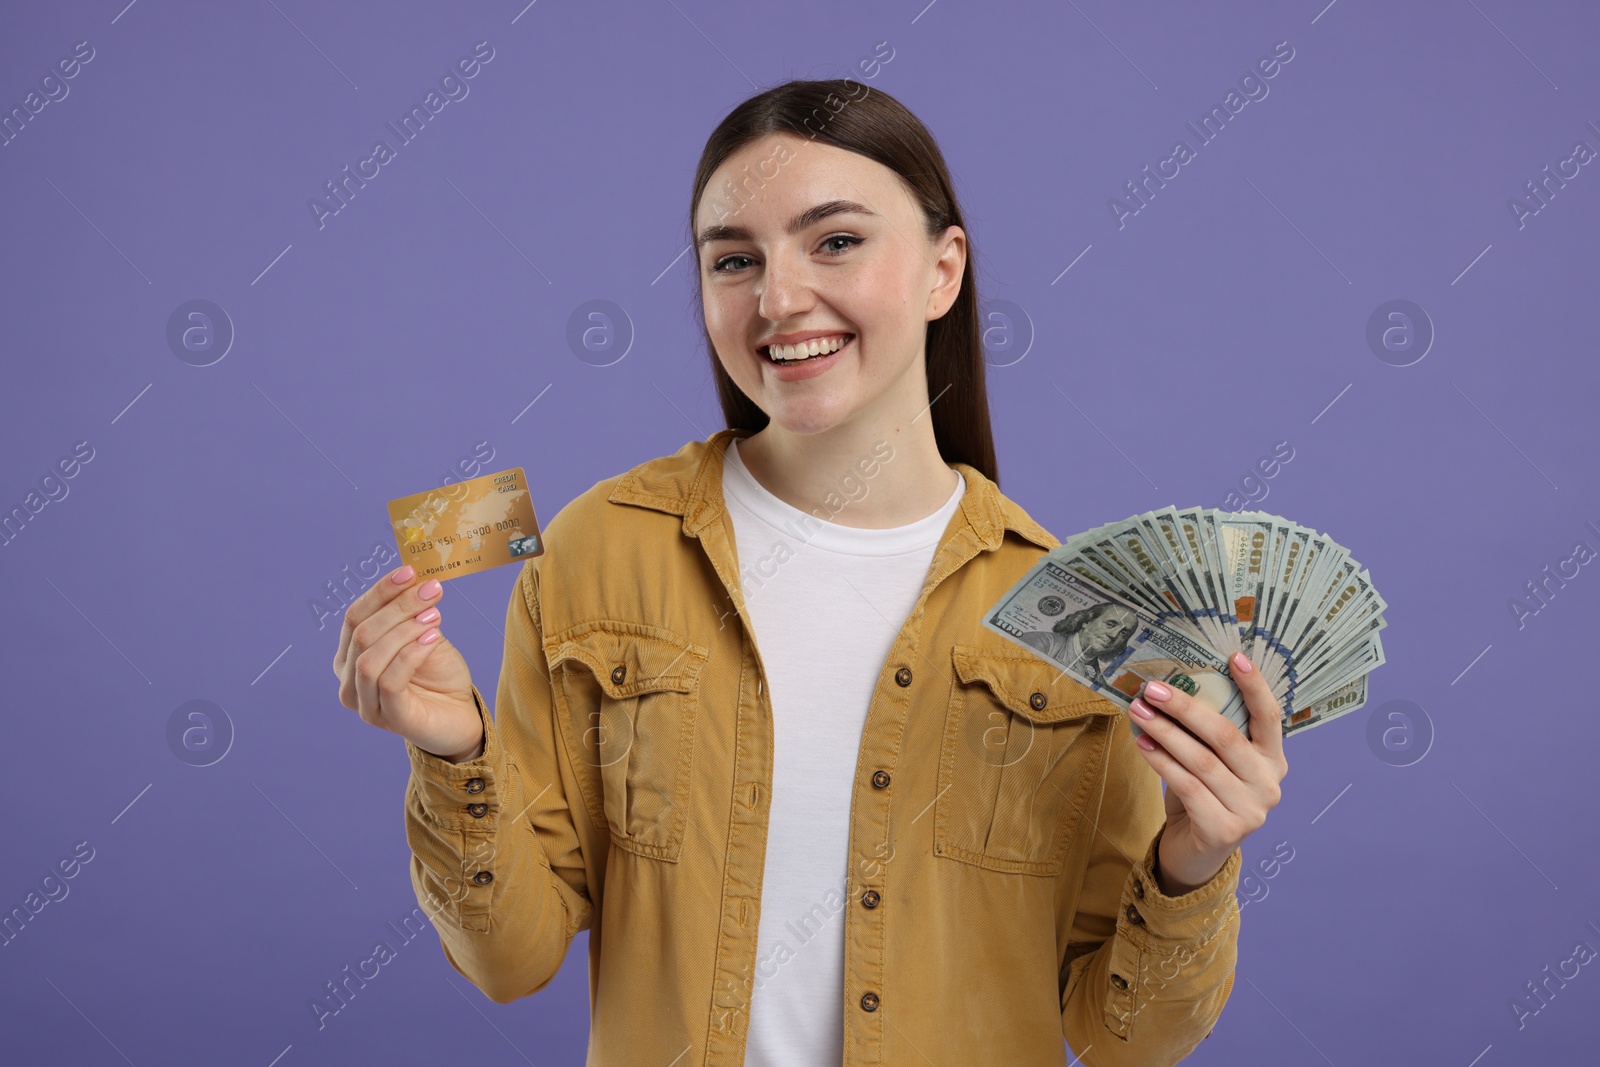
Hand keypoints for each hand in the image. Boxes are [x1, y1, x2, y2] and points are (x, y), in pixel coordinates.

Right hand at [333, 564, 482, 761]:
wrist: (461, 714)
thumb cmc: (438, 675)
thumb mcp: (421, 635)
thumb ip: (410, 614)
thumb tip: (414, 578)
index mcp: (349, 657)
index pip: (354, 616)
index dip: (380, 591)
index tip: (409, 571)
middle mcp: (348, 681)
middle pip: (361, 633)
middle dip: (397, 607)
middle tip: (431, 591)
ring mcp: (365, 703)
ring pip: (370, 657)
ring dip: (404, 630)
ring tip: (434, 616)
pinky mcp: (389, 718)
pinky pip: (389, 681)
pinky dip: (410, 654)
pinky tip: (432, 639)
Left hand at [1127, 651, 1287, 894]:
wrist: (1195, 853)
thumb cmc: (1201, 796)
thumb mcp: (1211, 761)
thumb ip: (1205, 733)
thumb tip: (1168, 688)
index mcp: (1273, 760)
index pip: (1269, 716)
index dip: (1255, 686)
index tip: (1235, 656)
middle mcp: (1269, 784)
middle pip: (1226, 735)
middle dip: (1185, 707)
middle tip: (1152, 688)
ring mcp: (1251, 810)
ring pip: (1202, 761)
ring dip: (1166, 732)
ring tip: (1138, 712)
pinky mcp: (1225, 830)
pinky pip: (1188, 786)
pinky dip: (1161, 762)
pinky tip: (1142, 744)